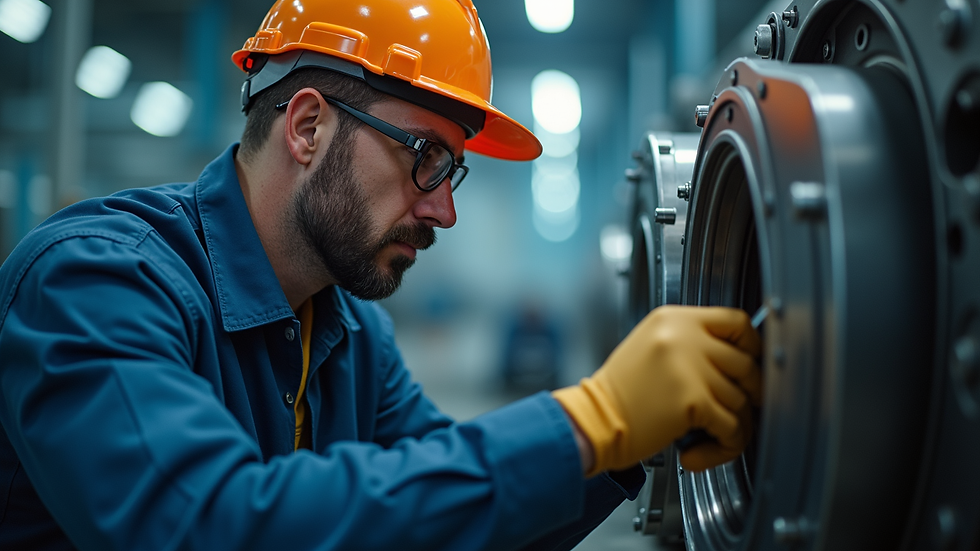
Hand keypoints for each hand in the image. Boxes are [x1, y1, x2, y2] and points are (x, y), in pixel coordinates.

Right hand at [553, 305, 760, 475]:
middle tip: (740, 409)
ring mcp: (690, 367)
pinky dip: (725, 446)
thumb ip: (690, 343)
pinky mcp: (693, 400)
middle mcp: (683, 336)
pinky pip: (732, 427)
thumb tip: (738, 360)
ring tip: (710, 438)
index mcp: (673, 319)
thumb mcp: (651, 346)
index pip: (736, 320)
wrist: (592, 420)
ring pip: (741, 400)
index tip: (752, 364)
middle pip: (745, 363)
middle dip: (750, 393)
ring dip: (734, 426)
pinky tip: (701, 451)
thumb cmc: (618, 392)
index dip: (752, 346)